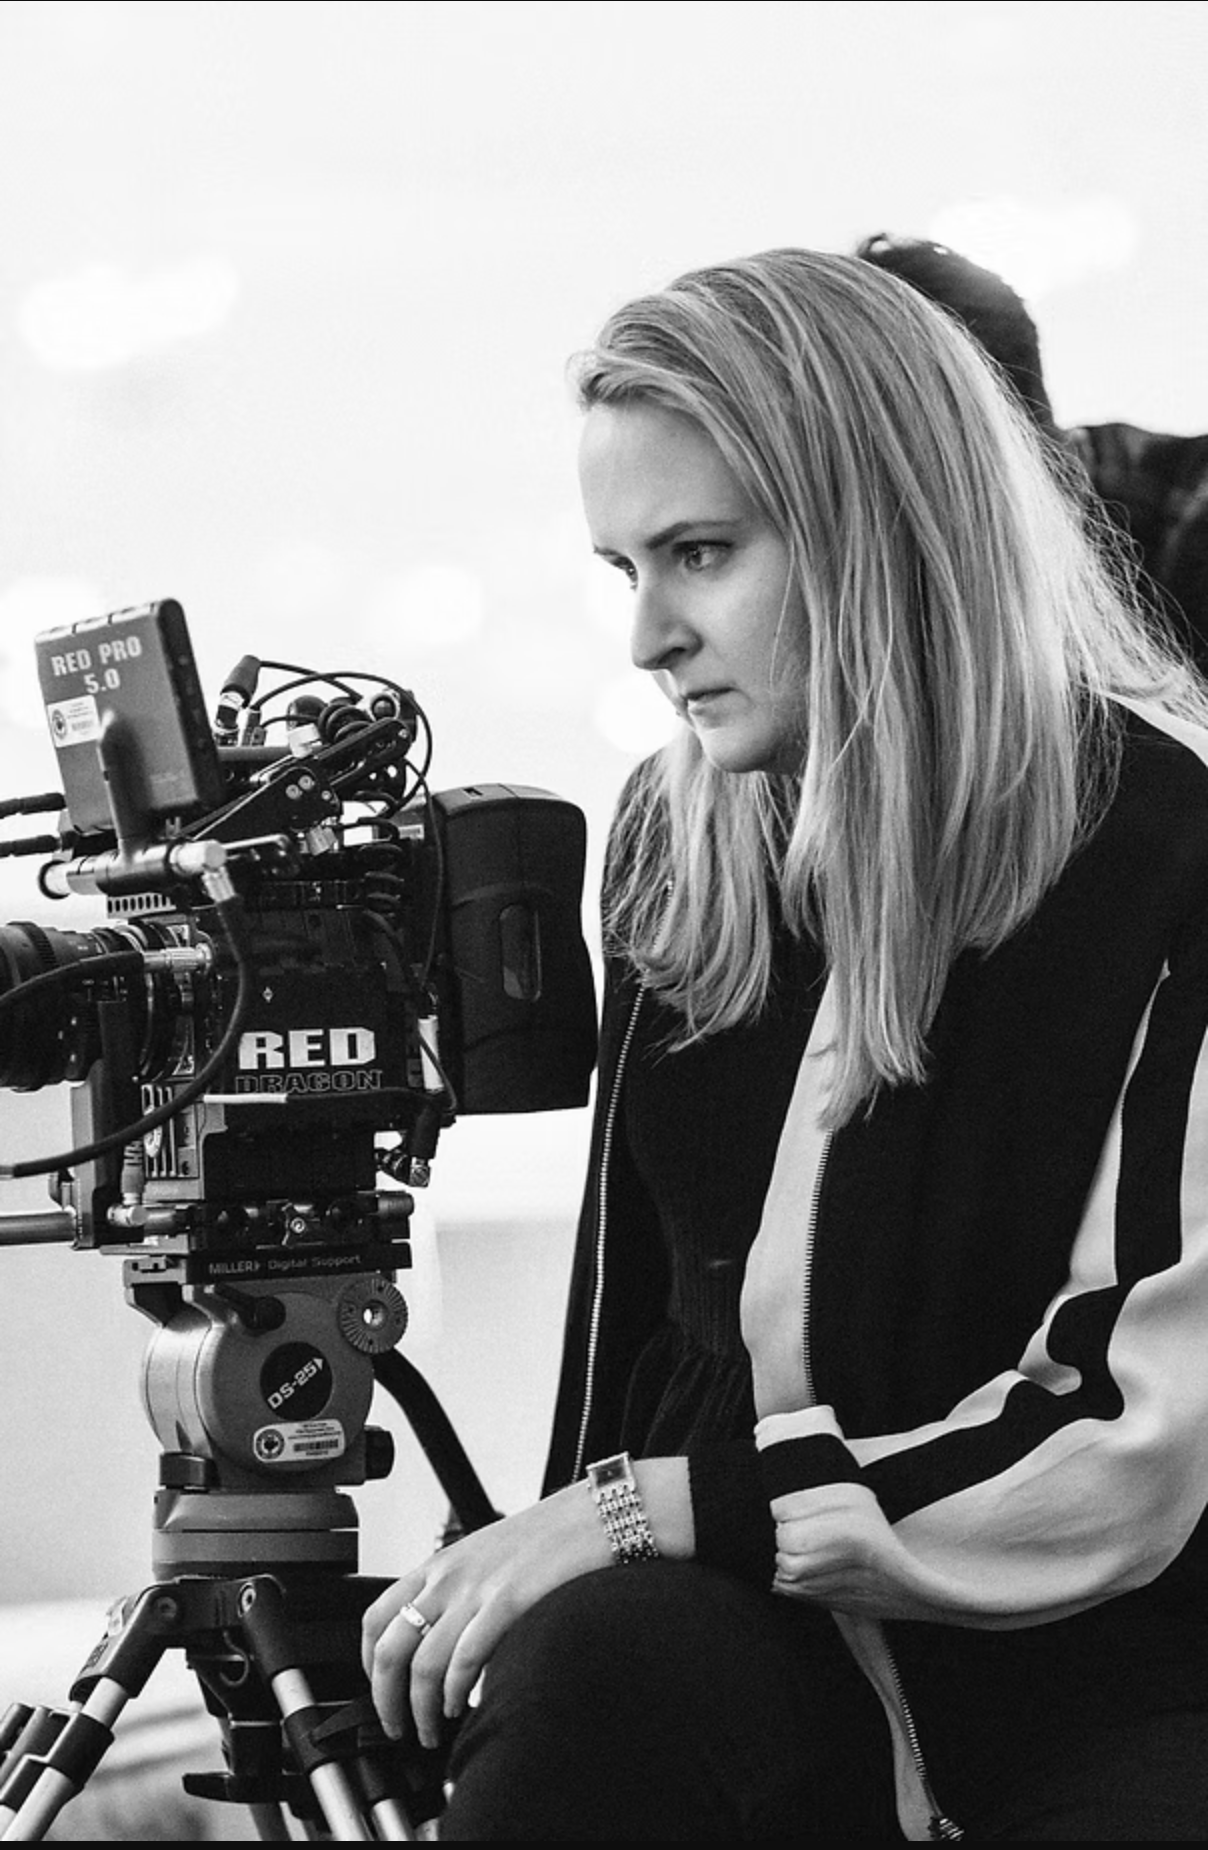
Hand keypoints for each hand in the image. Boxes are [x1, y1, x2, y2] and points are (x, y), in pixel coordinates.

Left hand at [362, 1480, 611, 1748]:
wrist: (590, 1517)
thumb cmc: (544, 1540)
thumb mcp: (482, 1558)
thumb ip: (455, 1594)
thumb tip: (437, 1645)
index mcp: (438, 1565)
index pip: (376, 1617)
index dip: (366, 1664)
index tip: (377, 1690)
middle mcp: (448, 1577)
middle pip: (391, 1648)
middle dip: (386, 1699)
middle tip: (396, 1726)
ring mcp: (476, 1590)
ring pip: (424, 1664)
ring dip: (421, 1710)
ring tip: (431, 1730)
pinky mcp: (507, 1602)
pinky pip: (466, 1659)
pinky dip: (456, 1693)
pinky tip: (461, 1707)